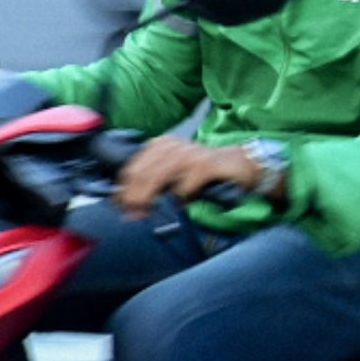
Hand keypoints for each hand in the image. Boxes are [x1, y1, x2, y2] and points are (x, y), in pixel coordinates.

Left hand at [114, 137, 270, 216]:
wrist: (239, 163)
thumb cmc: (204, 172)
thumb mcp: (174, 173)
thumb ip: (153, 185)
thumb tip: (131, 207)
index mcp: (161, 145)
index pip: (132, 167)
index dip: (123, 189)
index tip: (120, 207)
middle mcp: (172, 146)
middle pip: (141, 173)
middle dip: (133, 197)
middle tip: (131, 215)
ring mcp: (189, 154)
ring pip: (158, 177)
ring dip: (148, 198)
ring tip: (145, 212)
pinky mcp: (205, 165)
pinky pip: (184, 185)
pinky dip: (180, 197)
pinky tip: (183, 202)